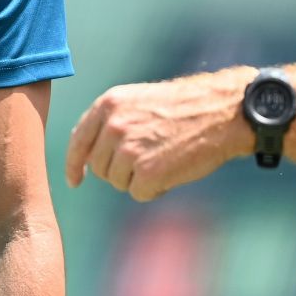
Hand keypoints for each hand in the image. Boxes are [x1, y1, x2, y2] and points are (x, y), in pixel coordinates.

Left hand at [63, 67, 252, 201]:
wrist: (221, 112)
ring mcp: (128, 150)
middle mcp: (113, 126)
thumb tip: (87, 155)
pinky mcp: (147, 172)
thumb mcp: (137, 102)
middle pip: (99, 166)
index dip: (74, 163)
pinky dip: (154, 189)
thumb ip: (111, 123)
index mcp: (108, 105)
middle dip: (118, 170)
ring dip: (138, 179)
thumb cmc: (183, 108)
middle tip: (147, 159)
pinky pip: (139, 193)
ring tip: (163, 159)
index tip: (75, 179)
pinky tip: (171, 171)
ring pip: (118, 182)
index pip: (78, 140)